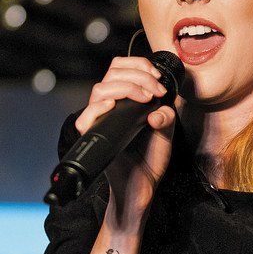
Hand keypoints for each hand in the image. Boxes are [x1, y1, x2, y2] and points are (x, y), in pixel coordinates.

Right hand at [74, 56, 176, 216]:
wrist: (143, 187)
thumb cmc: (150, 160)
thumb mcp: (166, 133)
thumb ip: (166, 116)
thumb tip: (158, 109)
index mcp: (125, 102)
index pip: (121, 69)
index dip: (139, 66)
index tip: (158, 79)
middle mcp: (111, 108)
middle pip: (111, 74)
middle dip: (138, 75)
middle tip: (157, 90)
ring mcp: (102, 121)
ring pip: (99, 89)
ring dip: (126, 87)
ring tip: (146, 97)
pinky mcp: (95, 138)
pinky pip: (85, 118)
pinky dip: (98, 107)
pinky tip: (113, 104)